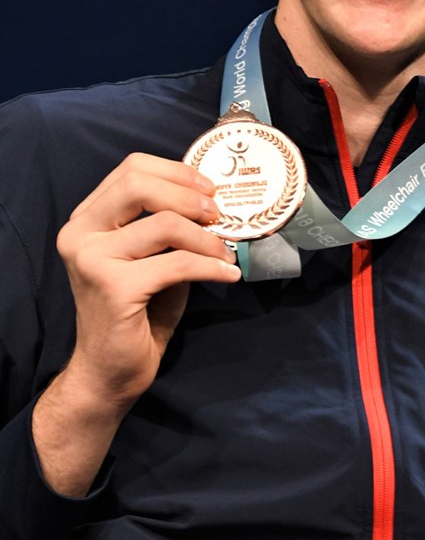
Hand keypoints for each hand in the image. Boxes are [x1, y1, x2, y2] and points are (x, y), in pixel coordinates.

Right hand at [57, 151, 240, 406]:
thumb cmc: (136, 312)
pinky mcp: (112, 288)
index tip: (209, 189)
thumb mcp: (151, 256)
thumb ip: (166, 223)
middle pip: (139, 184)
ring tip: (226, 253)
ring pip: (165, 224)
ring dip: (206, 238)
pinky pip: (177, 264)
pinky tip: (228, 275)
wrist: (109, 371)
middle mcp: (80, 233)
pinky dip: (210, 267)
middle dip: (188, 195)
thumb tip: (212, 199)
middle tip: (218, 215)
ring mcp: (92, 259)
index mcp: (87, 218)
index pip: (131, 169)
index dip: (176, 172)